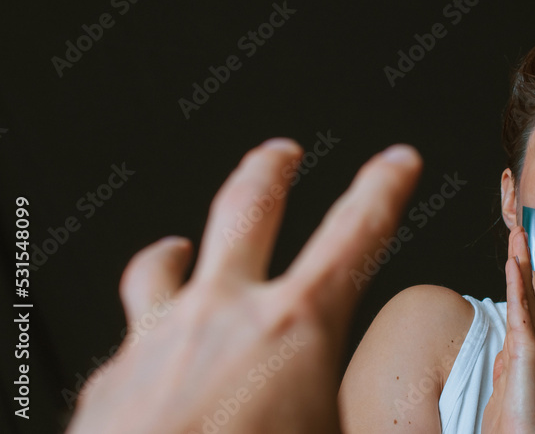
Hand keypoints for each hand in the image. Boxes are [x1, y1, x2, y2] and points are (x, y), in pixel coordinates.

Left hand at [66, 139, 421, 433]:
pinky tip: (150, 359)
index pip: (356, 234)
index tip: (397, 162)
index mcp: (296, 328)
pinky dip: (148, 338)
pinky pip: (131, 339)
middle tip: (283, 152)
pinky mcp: (112, 377)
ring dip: (178, 247)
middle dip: (271, 171)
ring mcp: (159, 338)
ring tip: (180, 245)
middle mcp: (222, 316)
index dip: (383, 187)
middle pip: (248, 210)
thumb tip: (398, 426)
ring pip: (163, 263)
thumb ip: (362, 415)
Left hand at [482, 226, 534, 433]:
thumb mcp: (508, 395)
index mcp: (521, 358)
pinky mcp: (526, 357)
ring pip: (521, 299)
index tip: (516, 251)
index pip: (519, 309)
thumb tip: (503, 354)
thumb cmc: (520, 430)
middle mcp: (526, 352)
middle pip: (521, 297)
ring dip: (520, 264)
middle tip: (520, 229)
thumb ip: (507, 372)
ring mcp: (526, 352)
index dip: (518, 280)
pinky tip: (513, 263)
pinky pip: (519, 314)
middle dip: (521, 262)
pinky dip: (517, 286)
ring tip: (518, 233)